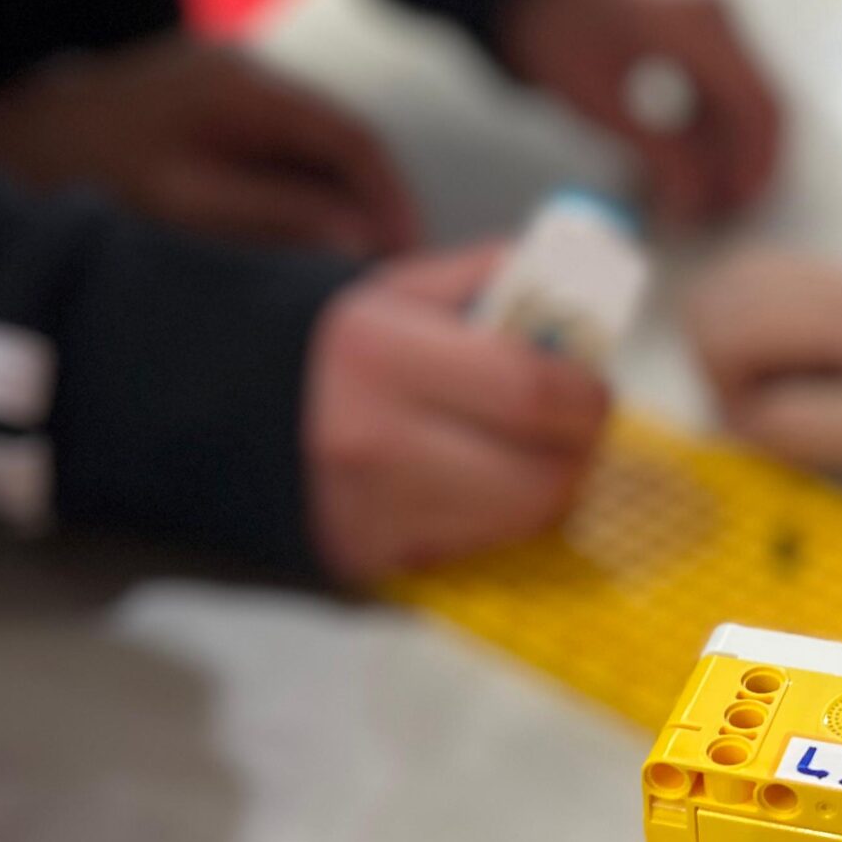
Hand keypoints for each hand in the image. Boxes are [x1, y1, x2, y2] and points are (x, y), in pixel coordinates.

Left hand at [0, 36, 418, 256]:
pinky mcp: (188, 111)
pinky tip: (294, 246)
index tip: (412, 260)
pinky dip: (293, 199)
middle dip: (370, 208)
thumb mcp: (187, 208)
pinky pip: (266, 154)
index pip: (354, 138)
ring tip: (348, 272)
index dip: (394, 200)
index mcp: (242, 86)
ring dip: (333, 207)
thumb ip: (280, 219)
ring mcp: (211, 88)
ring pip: (303, 151)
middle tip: (390, 278)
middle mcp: (236, 73)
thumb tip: (363, 240)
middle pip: (336, 143)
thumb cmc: (83, 183)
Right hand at [304, 245, 609, 580]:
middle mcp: (371, 438)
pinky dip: (501, 522)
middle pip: (542, 478)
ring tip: (524, 453)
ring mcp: (374, 512)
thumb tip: (586, 293)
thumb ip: (498, 279)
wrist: (249, 420)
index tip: (592, 387)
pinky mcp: (379, 562)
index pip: (531, 390)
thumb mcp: (408, 290)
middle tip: (576, 430)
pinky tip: (478, 489)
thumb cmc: (351, 353)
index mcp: (379, 351)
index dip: (586, 396)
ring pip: (523, 523)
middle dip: (580, 453)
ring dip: (548, 491)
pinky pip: (486, 552)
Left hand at [500, 0, 781, 224]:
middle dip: (745, 160)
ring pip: (744, 91)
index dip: (754, 166)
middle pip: (758, 99)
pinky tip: (689, 154)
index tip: (737, 205)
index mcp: (695, 23)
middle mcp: (715, 7)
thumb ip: (657, 156)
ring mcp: (709, 7)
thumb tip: (693, 201)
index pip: (756, 106)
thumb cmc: (548, 19)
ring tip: (700, 189)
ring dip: (729, 143)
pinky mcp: (696, 15)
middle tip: (719, 207)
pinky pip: (723, 76)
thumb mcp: (598, 101)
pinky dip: (712, 119)